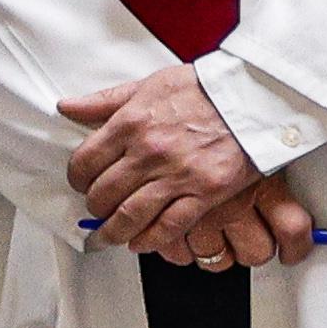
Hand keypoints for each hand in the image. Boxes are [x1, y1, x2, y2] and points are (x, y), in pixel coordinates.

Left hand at [61, 62, 261, 253]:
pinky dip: (150, 240)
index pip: (84, 162)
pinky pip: (169, 226)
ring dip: (114, 232)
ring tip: (111, 236)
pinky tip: (141, 243)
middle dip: (95, 207)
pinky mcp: (206, 192)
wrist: (257, 96)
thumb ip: (106, 100)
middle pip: (103, 193)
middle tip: (99, 210)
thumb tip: (68, 106)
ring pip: (130, 215)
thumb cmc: (208, 88)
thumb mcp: (150, 84)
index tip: (83, 184)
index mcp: (131, 123)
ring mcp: (177, 174)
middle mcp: (149, 151)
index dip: (78, 179)